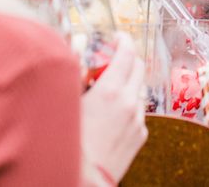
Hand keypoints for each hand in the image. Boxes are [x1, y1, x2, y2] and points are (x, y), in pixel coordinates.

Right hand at [81, 32, 146, 183]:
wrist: (83, 181)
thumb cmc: (69, 143)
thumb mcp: (67, 102)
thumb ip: (73, 73)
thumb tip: (73, 48)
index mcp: (110, 91)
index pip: (127, 53)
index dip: (123, 40)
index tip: (118, 36)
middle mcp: (128, 102)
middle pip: (139, 66)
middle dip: (128, 58)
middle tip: (114, 58)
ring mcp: (137, 119)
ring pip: (140, 89)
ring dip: (129, 83)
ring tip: (111, 89)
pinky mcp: (140, 135)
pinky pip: (139, 111)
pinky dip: (130, 105)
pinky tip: (114, 113)